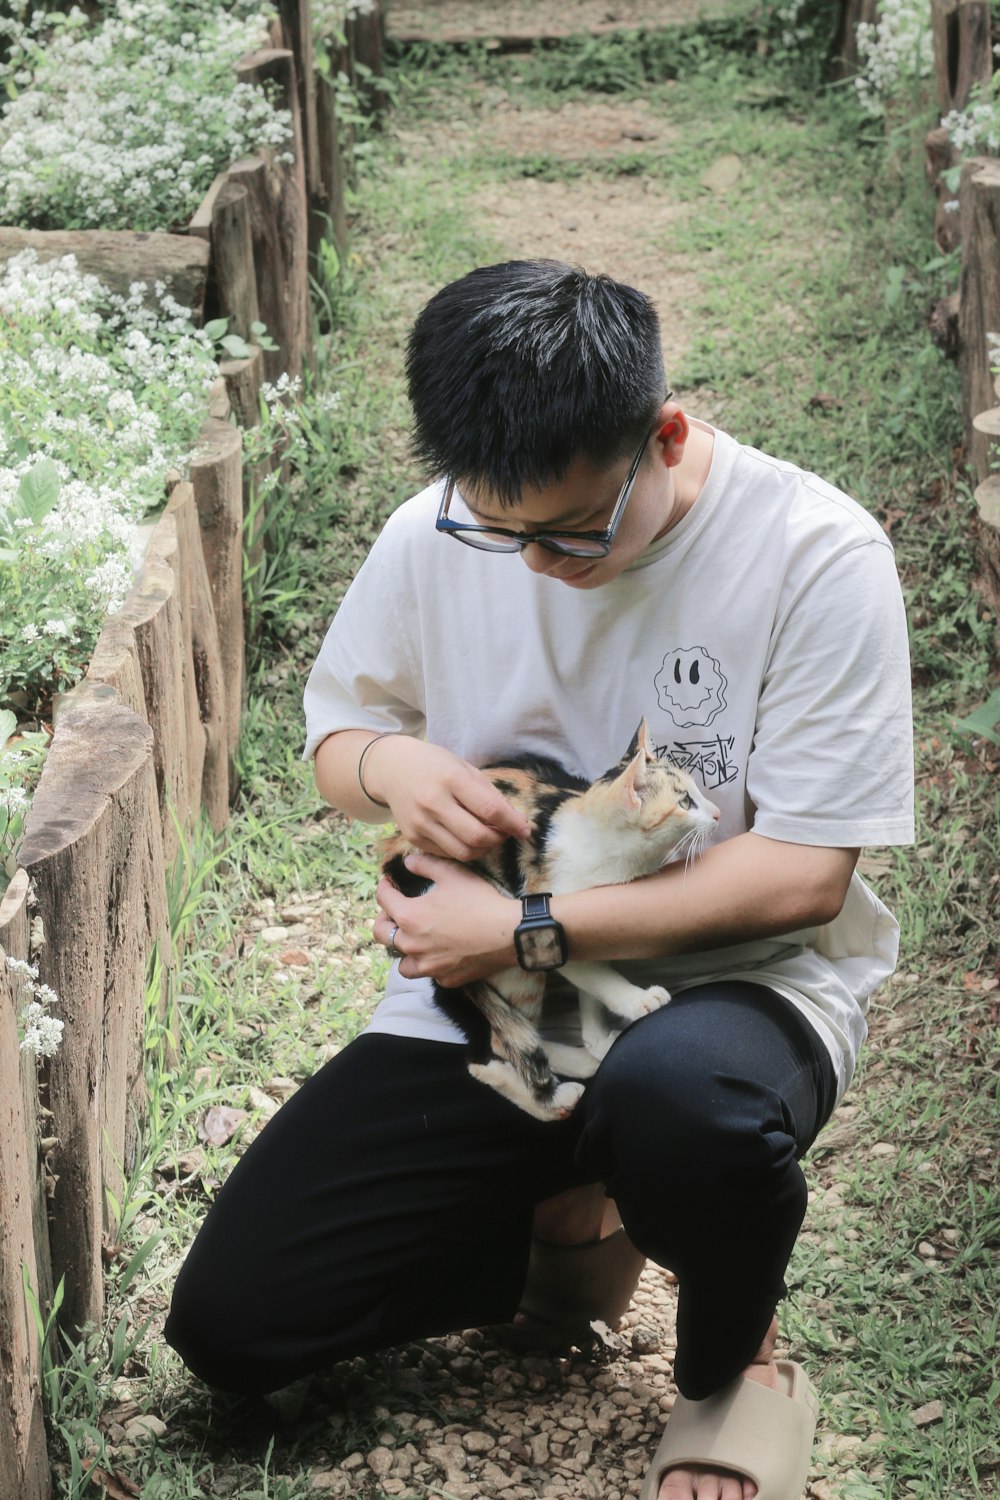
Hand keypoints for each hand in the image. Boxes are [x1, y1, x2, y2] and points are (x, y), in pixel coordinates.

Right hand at [364, 736, 531, 859]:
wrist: (391, 768)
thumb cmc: (435, 765)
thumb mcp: (464, 768)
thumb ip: (489, 794)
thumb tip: (517, 821)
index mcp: (451, 779)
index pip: (490, 809)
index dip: (513, 824)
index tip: (525, 830)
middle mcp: (433, 803)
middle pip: (477, 837)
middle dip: (499, 839)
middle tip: (505, 833)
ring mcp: (420, 823)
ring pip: (463, 852)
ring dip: (483, 849)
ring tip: (488, 837)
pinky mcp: (412, 838)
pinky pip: (447, 854)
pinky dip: (463, 850)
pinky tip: (466, 837)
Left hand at [375, 851, 519, 985]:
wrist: (509, 933)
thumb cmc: (480, 901)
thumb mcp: (452, 874)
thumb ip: (425, 865)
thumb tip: (407, 863)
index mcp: (409, 917)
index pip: (383, 900)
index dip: (384, 887)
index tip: (388, 883)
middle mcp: (412, 945)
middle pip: (382, 934)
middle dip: (384, 919)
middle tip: (394, 911)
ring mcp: (428, 966)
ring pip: (402, 962)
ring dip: (403, 950)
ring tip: (414, 939)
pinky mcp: (445, 978)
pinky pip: (428, 973)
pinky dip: (429, 964)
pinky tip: (439, 953)